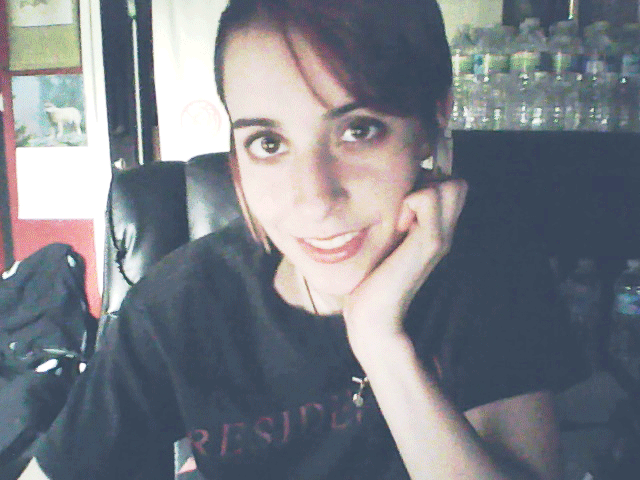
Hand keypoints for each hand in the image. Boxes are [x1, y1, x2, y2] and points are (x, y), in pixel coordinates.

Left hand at [343, 176, 467, 353]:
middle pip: (458, 183)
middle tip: (406, 208)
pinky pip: (428, 198)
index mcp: (436, 230)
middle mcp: (445, 232)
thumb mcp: (387, 242)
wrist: (374, 313)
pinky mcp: (430, 243)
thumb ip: (398, 221)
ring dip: (421, 191)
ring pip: (449, 185)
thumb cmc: (372, 277)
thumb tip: (395, 195)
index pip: (453, 186)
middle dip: (430, 182)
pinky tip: (399, 227)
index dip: (430, 182)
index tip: (405, 204)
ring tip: (403, 218)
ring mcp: (441, 237)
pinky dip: (411, 201)